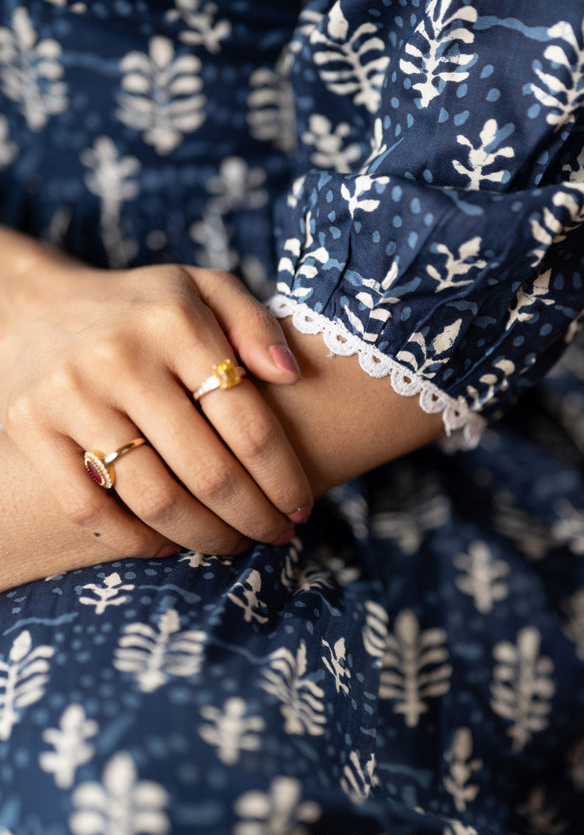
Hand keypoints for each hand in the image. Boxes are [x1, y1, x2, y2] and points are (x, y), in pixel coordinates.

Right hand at [0, 251, 312, 560]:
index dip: (283, 477)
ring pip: (154, 498)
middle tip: (276, 535)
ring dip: (204, 536)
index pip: (248, 423)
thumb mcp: (203, 289)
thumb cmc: (143, 308)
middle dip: (253, 517)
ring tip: (232, 544)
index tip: (302, 506)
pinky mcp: (30, 427)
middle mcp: (120, 357)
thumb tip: (289, 374)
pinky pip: (88, 508)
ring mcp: (71, 395)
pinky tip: (167, 545)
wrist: (36, 306)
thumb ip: (254, 322)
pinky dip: (134, 539)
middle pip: (207, 471)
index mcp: (174, 321)